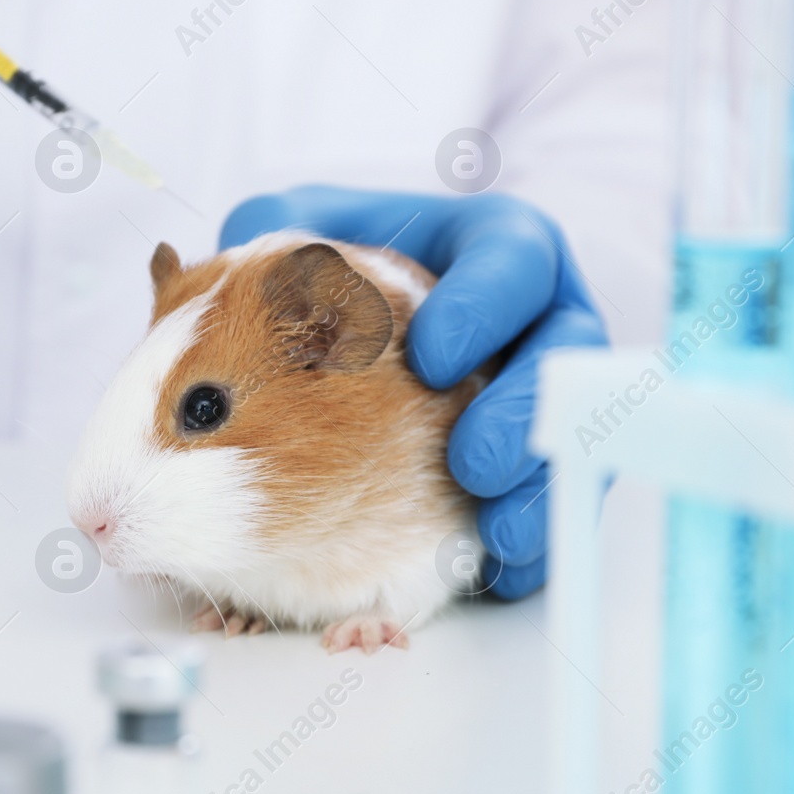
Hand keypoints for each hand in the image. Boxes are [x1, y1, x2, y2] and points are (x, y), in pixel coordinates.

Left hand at [220, 185, 608, 598]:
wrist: (373, 340)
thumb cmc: (352, 276)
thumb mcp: (317, 230)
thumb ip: (281, 226)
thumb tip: (216, 249)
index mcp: (500, 254)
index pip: (513, 264)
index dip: (484, 306)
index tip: (431, 355)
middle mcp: (543, 323)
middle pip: (567, 361)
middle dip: (523, 415)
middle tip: (468, 460)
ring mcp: (555, 398)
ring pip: (577, 442)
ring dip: (538, 490)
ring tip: (495, 532)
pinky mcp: (548, 467)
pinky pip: (559, 507)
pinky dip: (536, 543)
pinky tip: (499, 567)